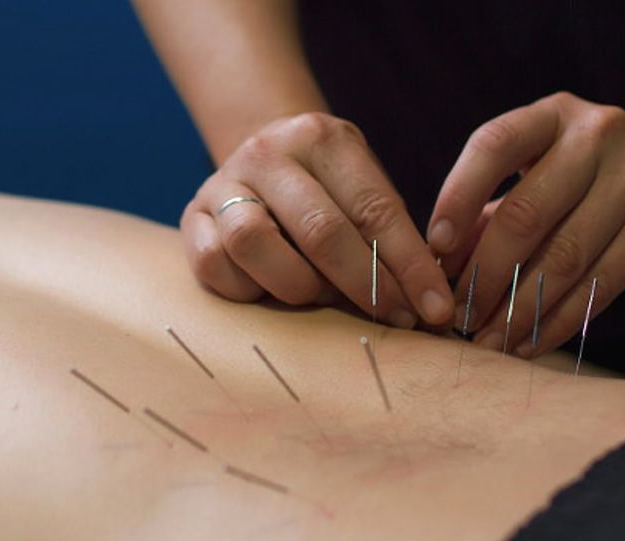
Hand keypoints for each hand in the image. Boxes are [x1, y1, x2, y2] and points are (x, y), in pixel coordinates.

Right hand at [180, 112, 453, 327]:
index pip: (376, 209)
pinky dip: (248, 290)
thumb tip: (427, 303)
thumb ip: (390, 234)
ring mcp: (223, 183)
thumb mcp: (363, 190)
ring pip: (254, 243)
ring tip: (319, 294)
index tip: (435, 309)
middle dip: (367, 286)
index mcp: (323, 139)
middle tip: (395, 318)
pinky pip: (215, 266)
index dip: (410, 266)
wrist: (261, 162)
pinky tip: (269, 289)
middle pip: (320, 230)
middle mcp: (269, 152)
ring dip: (299, 285)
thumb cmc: (329, 190)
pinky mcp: (190, 217)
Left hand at [427, 92, 624, 356]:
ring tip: (487, 342)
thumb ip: (483, 217)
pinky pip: (600, 284)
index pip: (493, 144)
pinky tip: (527, 346)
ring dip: (518, 310)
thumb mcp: (532, 189)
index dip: (458, 197)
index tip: (435, 249)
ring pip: (563, 257)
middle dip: (484, 275)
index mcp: (551, 116)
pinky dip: (557, 322)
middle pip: (525, 213)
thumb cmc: (581, 198)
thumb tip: (433, 269)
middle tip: (459, 317)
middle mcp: (598, 133)